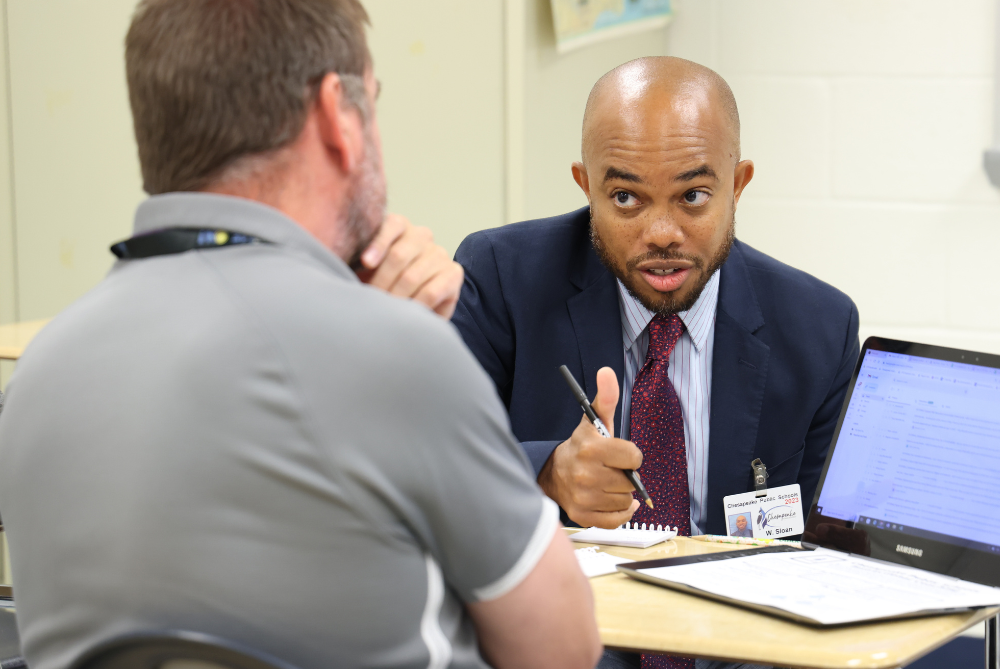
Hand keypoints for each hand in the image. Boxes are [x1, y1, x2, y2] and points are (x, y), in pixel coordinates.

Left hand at [357, 214, 463, 318]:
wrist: (414, 301)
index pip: (392, 224)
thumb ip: (359, 263)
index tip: (365, 263)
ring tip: (384, 311)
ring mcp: (439, 253)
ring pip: (412, 276)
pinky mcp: (453, 273)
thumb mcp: (368, 269)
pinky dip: (415, 305)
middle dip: (381, 282)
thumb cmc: (384, 282)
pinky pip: (431, 291)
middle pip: (399, 255)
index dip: (378, 243)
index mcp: (399, 227)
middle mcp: (421, 235)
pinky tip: (406, 312)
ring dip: (395, 298)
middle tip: (371, 301)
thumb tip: (338, 264)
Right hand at [538, 367, 640, 528]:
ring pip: (625, 500)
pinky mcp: (583, 516)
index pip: (634, 457)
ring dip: (621, 493)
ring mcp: (584, 497)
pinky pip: (618, 520)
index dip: (630, 455)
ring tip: (607, 482)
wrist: (554, 472)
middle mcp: (585, 475)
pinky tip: (610, 499)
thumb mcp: (594, 421)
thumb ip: (606, 397)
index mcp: (591, 449)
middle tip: (610, 468)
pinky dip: (620, 512)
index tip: (619, 454)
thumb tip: (607, 371)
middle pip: (631, 481)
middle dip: (625, 475)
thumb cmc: (583, 446)